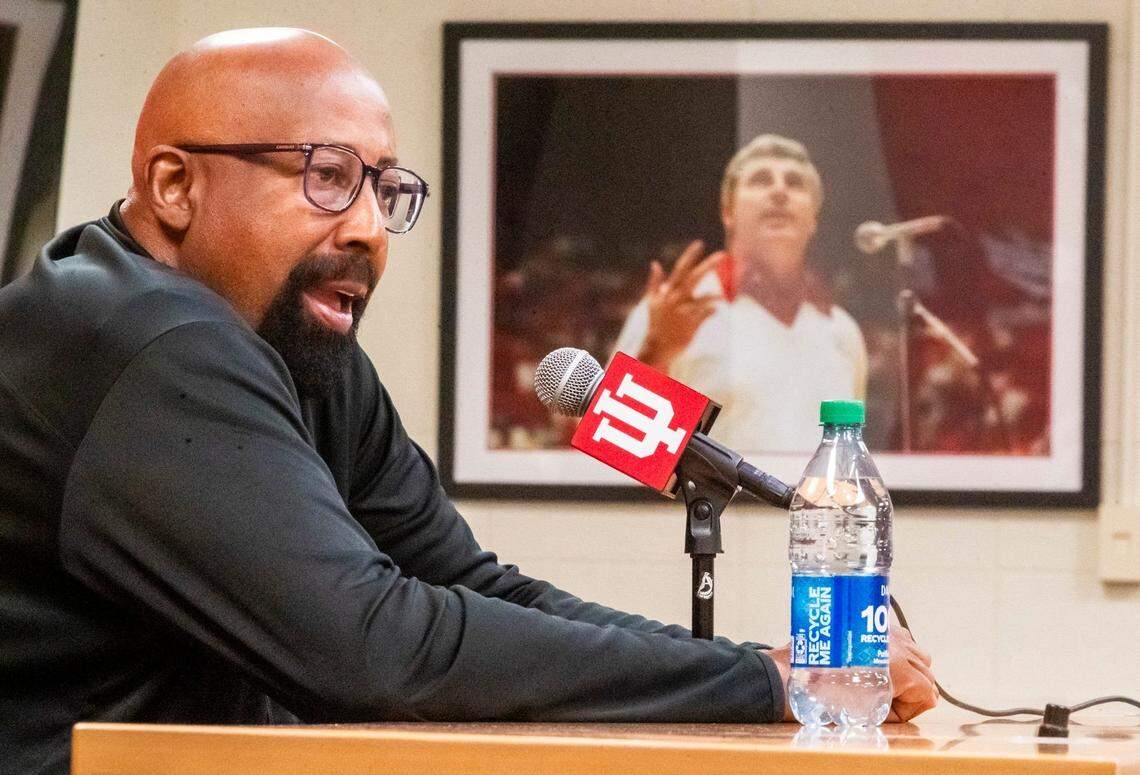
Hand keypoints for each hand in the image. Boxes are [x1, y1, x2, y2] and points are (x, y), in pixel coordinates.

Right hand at [637, 240, 722, 370]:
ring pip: (705, 297)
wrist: (658, 347)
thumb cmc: (657, 323)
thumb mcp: (652, 301)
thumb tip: (654, 263)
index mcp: (668, 291)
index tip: (700, 243)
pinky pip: (708, 312)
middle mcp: (676, 298)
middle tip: (723, 255)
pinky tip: (715, 309)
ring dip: (715, 296)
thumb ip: (654, 282)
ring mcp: (685, 311)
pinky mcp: (692, 323)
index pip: (680, 269)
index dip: (690, 255)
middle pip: (695, 277)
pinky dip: (713, 309)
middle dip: (709, 265)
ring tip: (720, 297)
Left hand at [762, 625, 938, 723]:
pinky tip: (875, 661)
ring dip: (907, 668)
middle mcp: (896, 645)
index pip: (926, 693)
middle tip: (886, 700)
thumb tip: (898, 709)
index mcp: (898, 668)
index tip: (888, 712)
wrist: (788, 675)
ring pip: (915, 652)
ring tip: (883, 680)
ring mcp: (884, 630)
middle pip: (925, 672)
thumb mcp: (862, 711)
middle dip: (911, 689)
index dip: (909, 709)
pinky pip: (898, 636)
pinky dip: (896, 650)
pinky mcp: (868, 623)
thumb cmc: (822, 695)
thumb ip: (888, 710)